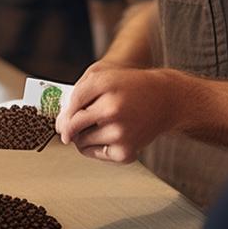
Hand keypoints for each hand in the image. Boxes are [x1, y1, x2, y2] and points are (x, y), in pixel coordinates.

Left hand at [56, 62, 183, 163]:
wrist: (166, 100)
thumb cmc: (131, 87)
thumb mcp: (104, 75)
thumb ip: (79, 91)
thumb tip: (62, 121)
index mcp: (105, 85)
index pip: (72, 102)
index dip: (64, 112)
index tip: (61, 119)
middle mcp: (112, 108)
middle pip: (73, 124)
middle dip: (67, 127)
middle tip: (68, 129)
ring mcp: (120, 131)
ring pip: (80, 141)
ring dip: (81, 136)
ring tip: (97, 127)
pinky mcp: (125, 151)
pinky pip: (94, 153)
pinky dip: (94, 147)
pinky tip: (107, 136)